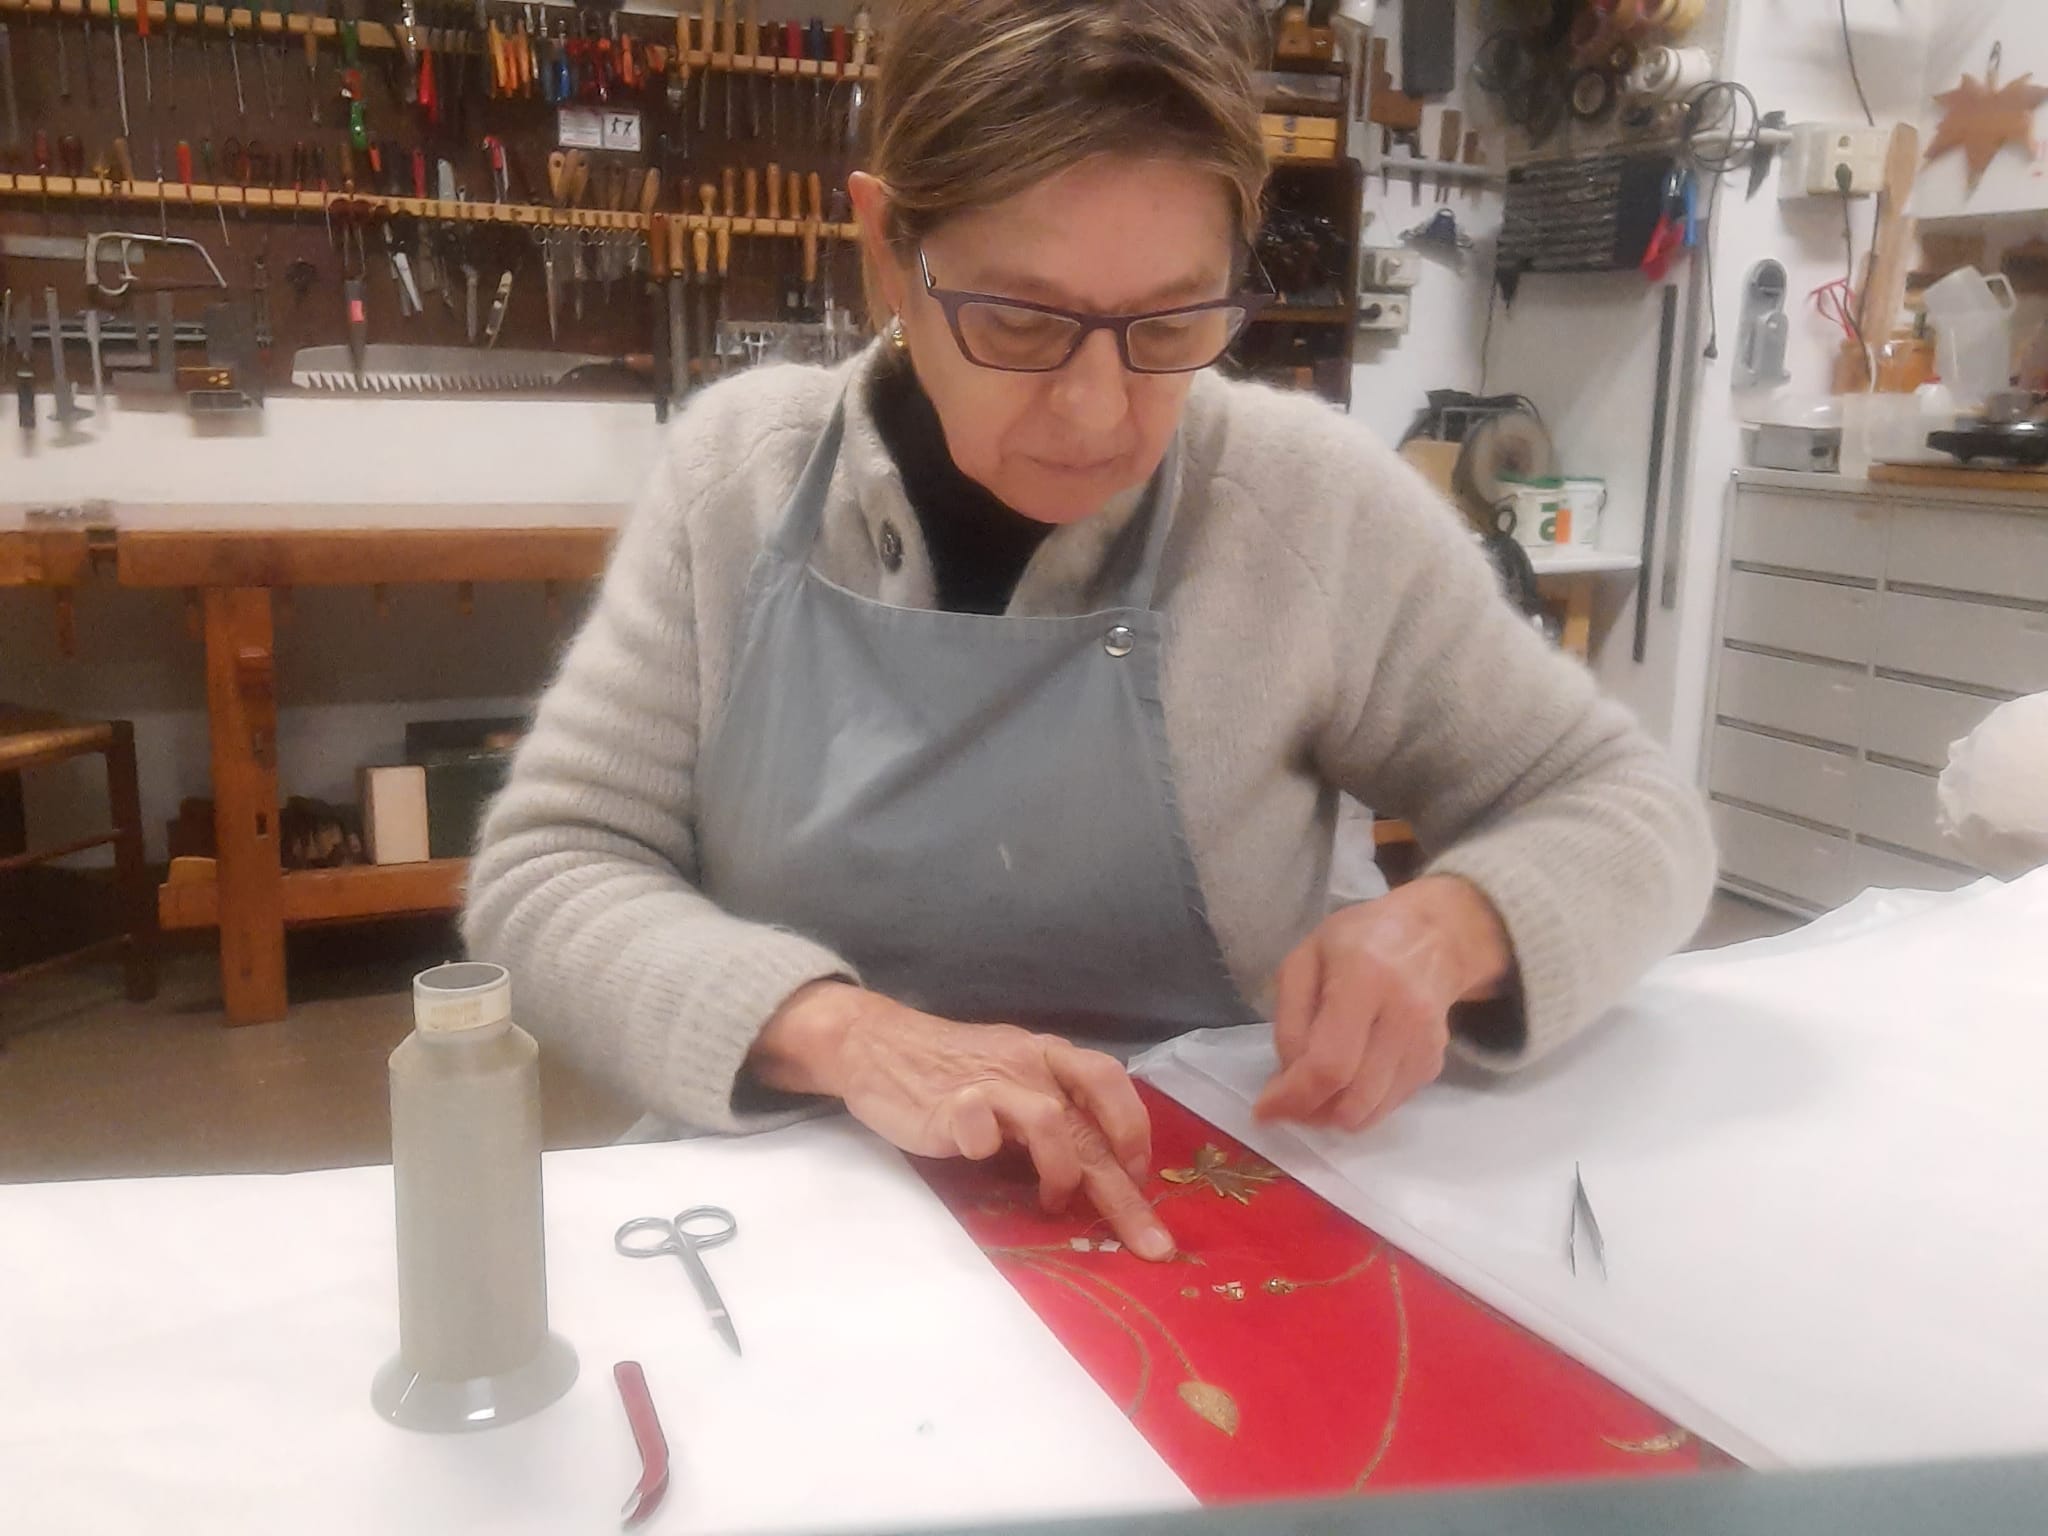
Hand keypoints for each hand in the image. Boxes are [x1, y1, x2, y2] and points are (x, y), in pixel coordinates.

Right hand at [752, 982, 1174, 1260]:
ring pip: (1051, 1120)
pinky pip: (978, 1121)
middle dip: (1125, 1192)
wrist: (878, 1044)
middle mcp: (1029, 1065)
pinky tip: (980, 1156)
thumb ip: (1054, 1113)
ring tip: (1053, 1203)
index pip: (1110, 1082)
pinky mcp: (949, 1105)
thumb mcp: (1014, 1080)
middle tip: (1151, 1244)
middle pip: (1092, 1126)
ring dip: (1063, 1171)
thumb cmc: (953, 1070)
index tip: (1140, 1179)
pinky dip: (986, 1143)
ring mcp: (990, 1083)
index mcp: (1050, 1057)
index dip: (1134, 1131)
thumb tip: (1101, 1168)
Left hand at [1254, 876, 1511, 1131]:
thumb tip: (1289, 1077)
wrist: (1432, 936)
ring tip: (1310, 1094)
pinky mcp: (1435, 1063)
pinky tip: (1344, 1080)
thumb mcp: (1305, 958)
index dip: (1294, 1096)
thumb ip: (1290, 1017)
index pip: (1331, 1062)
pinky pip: (1389, 1104)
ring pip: (1373, 1110)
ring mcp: (1426, 1043)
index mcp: (1365, 978)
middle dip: (1311, 1113)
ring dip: (1333, 1116)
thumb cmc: (1358, 940)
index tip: (1265, 1111)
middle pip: (1354, 1098)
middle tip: (1285, 1105)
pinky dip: (1359, 1104)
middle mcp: (1404, 1014)